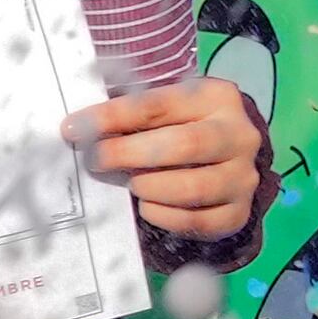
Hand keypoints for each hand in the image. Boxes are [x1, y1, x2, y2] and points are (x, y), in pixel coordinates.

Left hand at [79, 76, 268, 237]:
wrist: (224, 160)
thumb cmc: (178, 127)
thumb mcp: (161, 110)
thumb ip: (129, 115)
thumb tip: (79, 129)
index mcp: (215, 97)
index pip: (157, 104)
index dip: (112, 117)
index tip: (74, 128)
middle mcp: (239, 135)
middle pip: (184, 144)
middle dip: (129, 153)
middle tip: (97, 160)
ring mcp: (243, 176)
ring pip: (194, 187)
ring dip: (150, 187)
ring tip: (132, 183)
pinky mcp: (239, 211)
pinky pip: (198, 221)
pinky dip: (165, 217)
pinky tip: (148, 206)